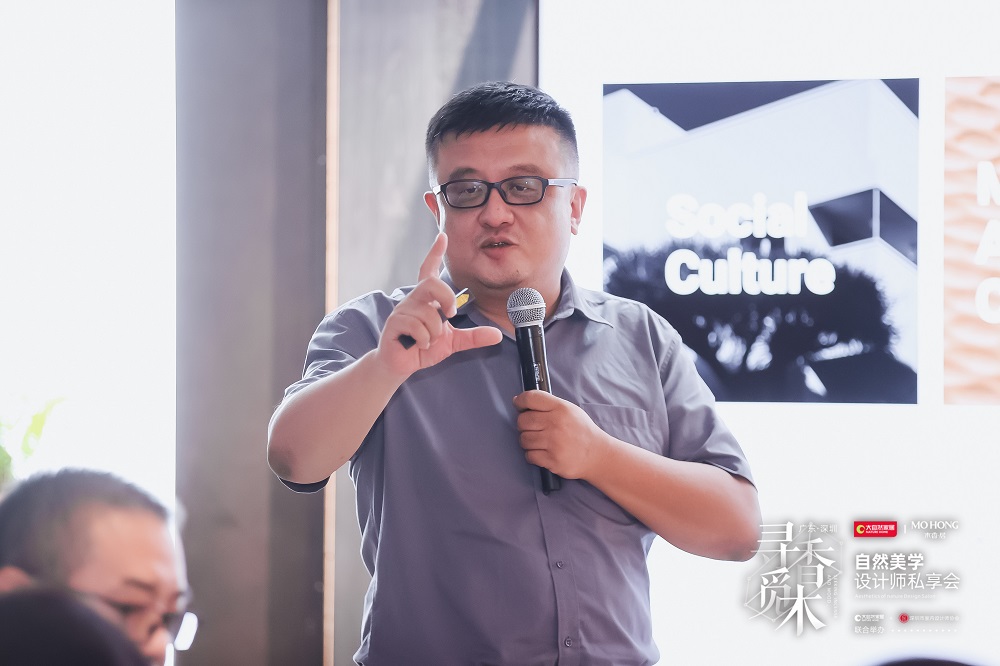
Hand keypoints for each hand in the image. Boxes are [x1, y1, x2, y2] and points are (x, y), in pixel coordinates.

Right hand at [376, 232, 501, 377]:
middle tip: (451, 314)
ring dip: (434, 333)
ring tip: (426, 341)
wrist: (400, 366)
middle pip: (431, 283)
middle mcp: (413, 300)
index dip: (435, 253)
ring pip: (428, 314)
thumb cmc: (422, 348)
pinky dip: (425, 341)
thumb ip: (473, 336)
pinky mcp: (394, 324)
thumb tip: (496, 335)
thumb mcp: (452, 341)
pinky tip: (418, 345)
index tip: (443, 236)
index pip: (429, 270)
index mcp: (426, 299)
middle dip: (446, 297)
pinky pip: (418, 328)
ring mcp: (402, 311)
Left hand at [512, 390, 608, 479]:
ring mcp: (554, 443)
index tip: (518, 405)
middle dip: (523, 424)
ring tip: (539, 441)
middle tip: (532, 427)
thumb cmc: (581, 431)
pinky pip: (529, 455)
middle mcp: (556, 424)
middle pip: (522, 420)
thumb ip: (548, 404)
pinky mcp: (552, 460)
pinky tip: (542, 452)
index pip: (531, 398)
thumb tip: (520, 401)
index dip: (520, 401)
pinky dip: (532, 455)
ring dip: (527, 441)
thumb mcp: (570, 410)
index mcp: (561, 408)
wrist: (597, 454)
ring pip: (523, 439)